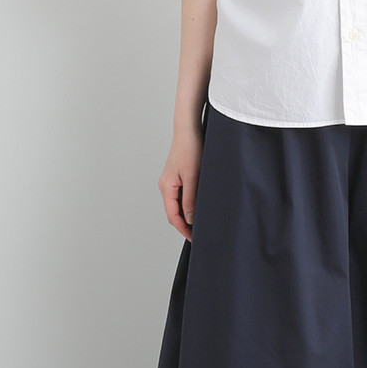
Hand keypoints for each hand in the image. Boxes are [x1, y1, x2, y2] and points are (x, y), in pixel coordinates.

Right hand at [159, 120, 205, 241]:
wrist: (189, 129)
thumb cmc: (190, 148)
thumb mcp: (192, 176)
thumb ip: (190, 199)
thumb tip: (189, 219)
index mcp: (166, 187)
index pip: (172, 216)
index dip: (183, 229)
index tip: (194, 238)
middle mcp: (166, 186)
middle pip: (174, 212)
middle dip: (185, 225)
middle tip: (199, 234)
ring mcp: (171, 181)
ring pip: (178, 204)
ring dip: (187, 215)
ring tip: (201, 222)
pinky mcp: (178, 176)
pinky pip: (182, 196)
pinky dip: (189, 204)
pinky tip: (199, 206)